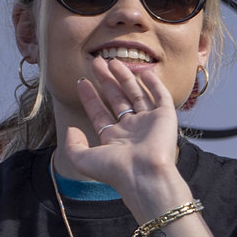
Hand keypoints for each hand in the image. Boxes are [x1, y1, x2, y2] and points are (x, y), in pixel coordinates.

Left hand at [63, 59, 183, 202]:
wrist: (144, 174)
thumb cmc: (115, 170)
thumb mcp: (83, 159)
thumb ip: (73, 144)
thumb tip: (70, 129)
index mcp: (115, 139)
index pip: (100, 113)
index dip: (90, 97)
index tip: (82, 82)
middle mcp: (133, 130)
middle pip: (118, 99)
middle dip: (106, 81)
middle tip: (97, 63)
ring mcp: (149, 123)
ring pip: (137, 94)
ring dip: (125, 78)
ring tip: (113, 61)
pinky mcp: (166, 117)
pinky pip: (161, 96)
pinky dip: (154, 84)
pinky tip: (143, 72)